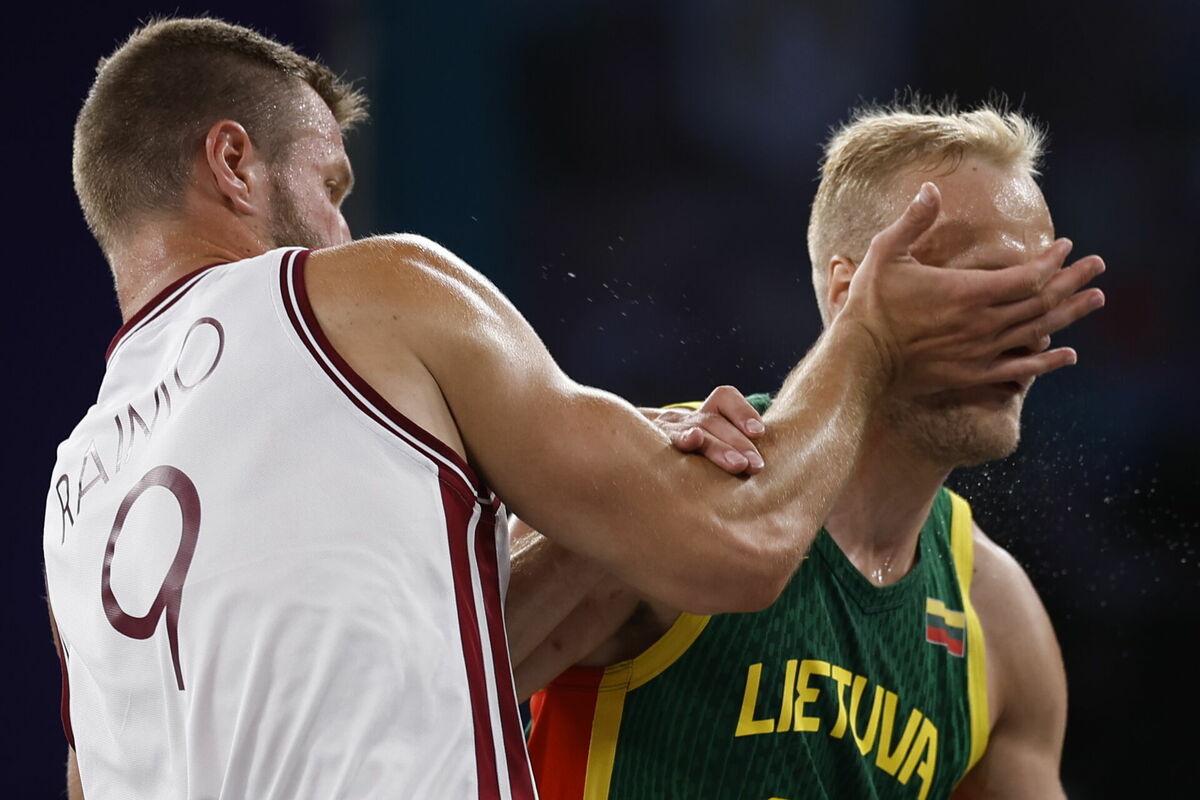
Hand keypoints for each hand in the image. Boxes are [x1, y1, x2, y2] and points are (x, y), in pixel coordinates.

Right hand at [641, 385, 765, 474]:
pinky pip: (671, 440)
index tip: (759, 432)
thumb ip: (736, 448)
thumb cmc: (694, 457)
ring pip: (698, 431)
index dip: (743, 411)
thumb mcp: (714, 445)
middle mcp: (688, 419)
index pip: (724, 398)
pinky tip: (693, 441)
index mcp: (705, 413)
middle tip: (755, 464)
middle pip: (714, 422)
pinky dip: (685, 439)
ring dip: (720, 448)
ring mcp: (669, 431)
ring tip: (738, 464)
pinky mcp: (655, 445)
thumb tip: (761, 466)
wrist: (637, 451)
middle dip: (739, 442)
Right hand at [841, 182, 1105, 394]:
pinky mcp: (973, 375)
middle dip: (1073, 281)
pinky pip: (1021, 370)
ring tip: (1095, 300)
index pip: (1027, 276)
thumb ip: (913, 221)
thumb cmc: (870, 305)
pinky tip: (1068, 354)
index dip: (1051, 261)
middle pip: (1042, 302)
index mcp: (967, 292)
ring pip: (1038, 332)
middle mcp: (983, 323)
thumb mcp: (886, 253)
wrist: (859, 360)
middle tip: (1097, 267)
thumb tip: (930, 188)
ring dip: (1070, 314)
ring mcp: (981, 352)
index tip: (1065, 246)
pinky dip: (1047, 362)